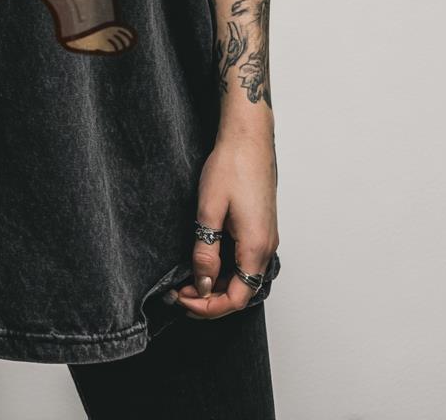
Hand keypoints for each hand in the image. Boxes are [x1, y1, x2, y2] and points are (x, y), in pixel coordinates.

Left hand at [172, 130, 278, 319]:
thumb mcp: (209, 210)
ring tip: (187, 279)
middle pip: (241, 292)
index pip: (236, 298)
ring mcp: (266, 237)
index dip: (208, 307)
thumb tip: (203, 284)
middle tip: (178, 292)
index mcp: (256, 247)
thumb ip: (206, 251)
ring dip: (217, 284)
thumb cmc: (231, 166)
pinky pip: (245, 260)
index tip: (182, 299)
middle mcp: (267, 247)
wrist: (248, 138)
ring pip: (243, 277)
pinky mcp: (261, 228)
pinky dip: (225, 269)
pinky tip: (205, 261)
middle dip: (209, 299)